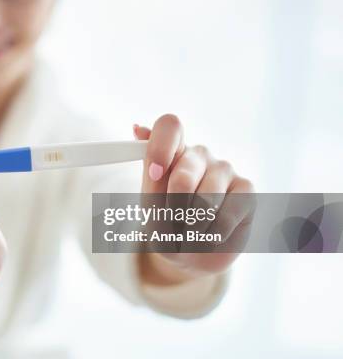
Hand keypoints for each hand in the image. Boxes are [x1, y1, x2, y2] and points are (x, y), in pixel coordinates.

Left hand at [133, 114, 254, 282]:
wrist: (191, 257)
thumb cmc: (167, 226)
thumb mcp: (149, 206)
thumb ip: (149, 174)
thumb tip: (138, 128)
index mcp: (172, 152)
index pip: (170, 127)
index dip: (161, 147)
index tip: (154, 175)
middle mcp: (199, 155)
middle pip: (184, 169)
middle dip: (172, 207)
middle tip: (170, 225)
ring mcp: (224, 170)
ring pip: (206, 198)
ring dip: (191, 226)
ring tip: (189, 233)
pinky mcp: (246, 190)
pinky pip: (227, 213)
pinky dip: (212, 234)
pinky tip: (210, 235)